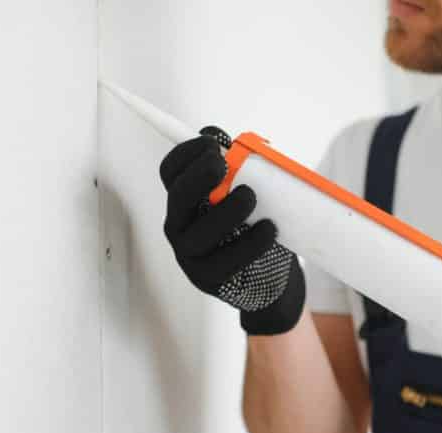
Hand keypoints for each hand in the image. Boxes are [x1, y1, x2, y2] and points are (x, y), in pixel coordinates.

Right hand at [159, 133, 304, 334]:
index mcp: (186, 199)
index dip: (186, 154)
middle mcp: (180, 224)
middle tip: (223, 165)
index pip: (171, 171)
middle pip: (178, 197)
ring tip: (251, 197)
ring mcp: (191, 254)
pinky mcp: (209, 278)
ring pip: (199, 234)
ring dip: (226, 211)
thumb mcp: (249, 193)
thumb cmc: (255, 227)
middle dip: (198, 177)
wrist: (270, 277)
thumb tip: (240, 146)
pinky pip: (226, 261)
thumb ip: (242, 168)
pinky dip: (250, 243)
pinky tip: (269, 229)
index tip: (212, 145)